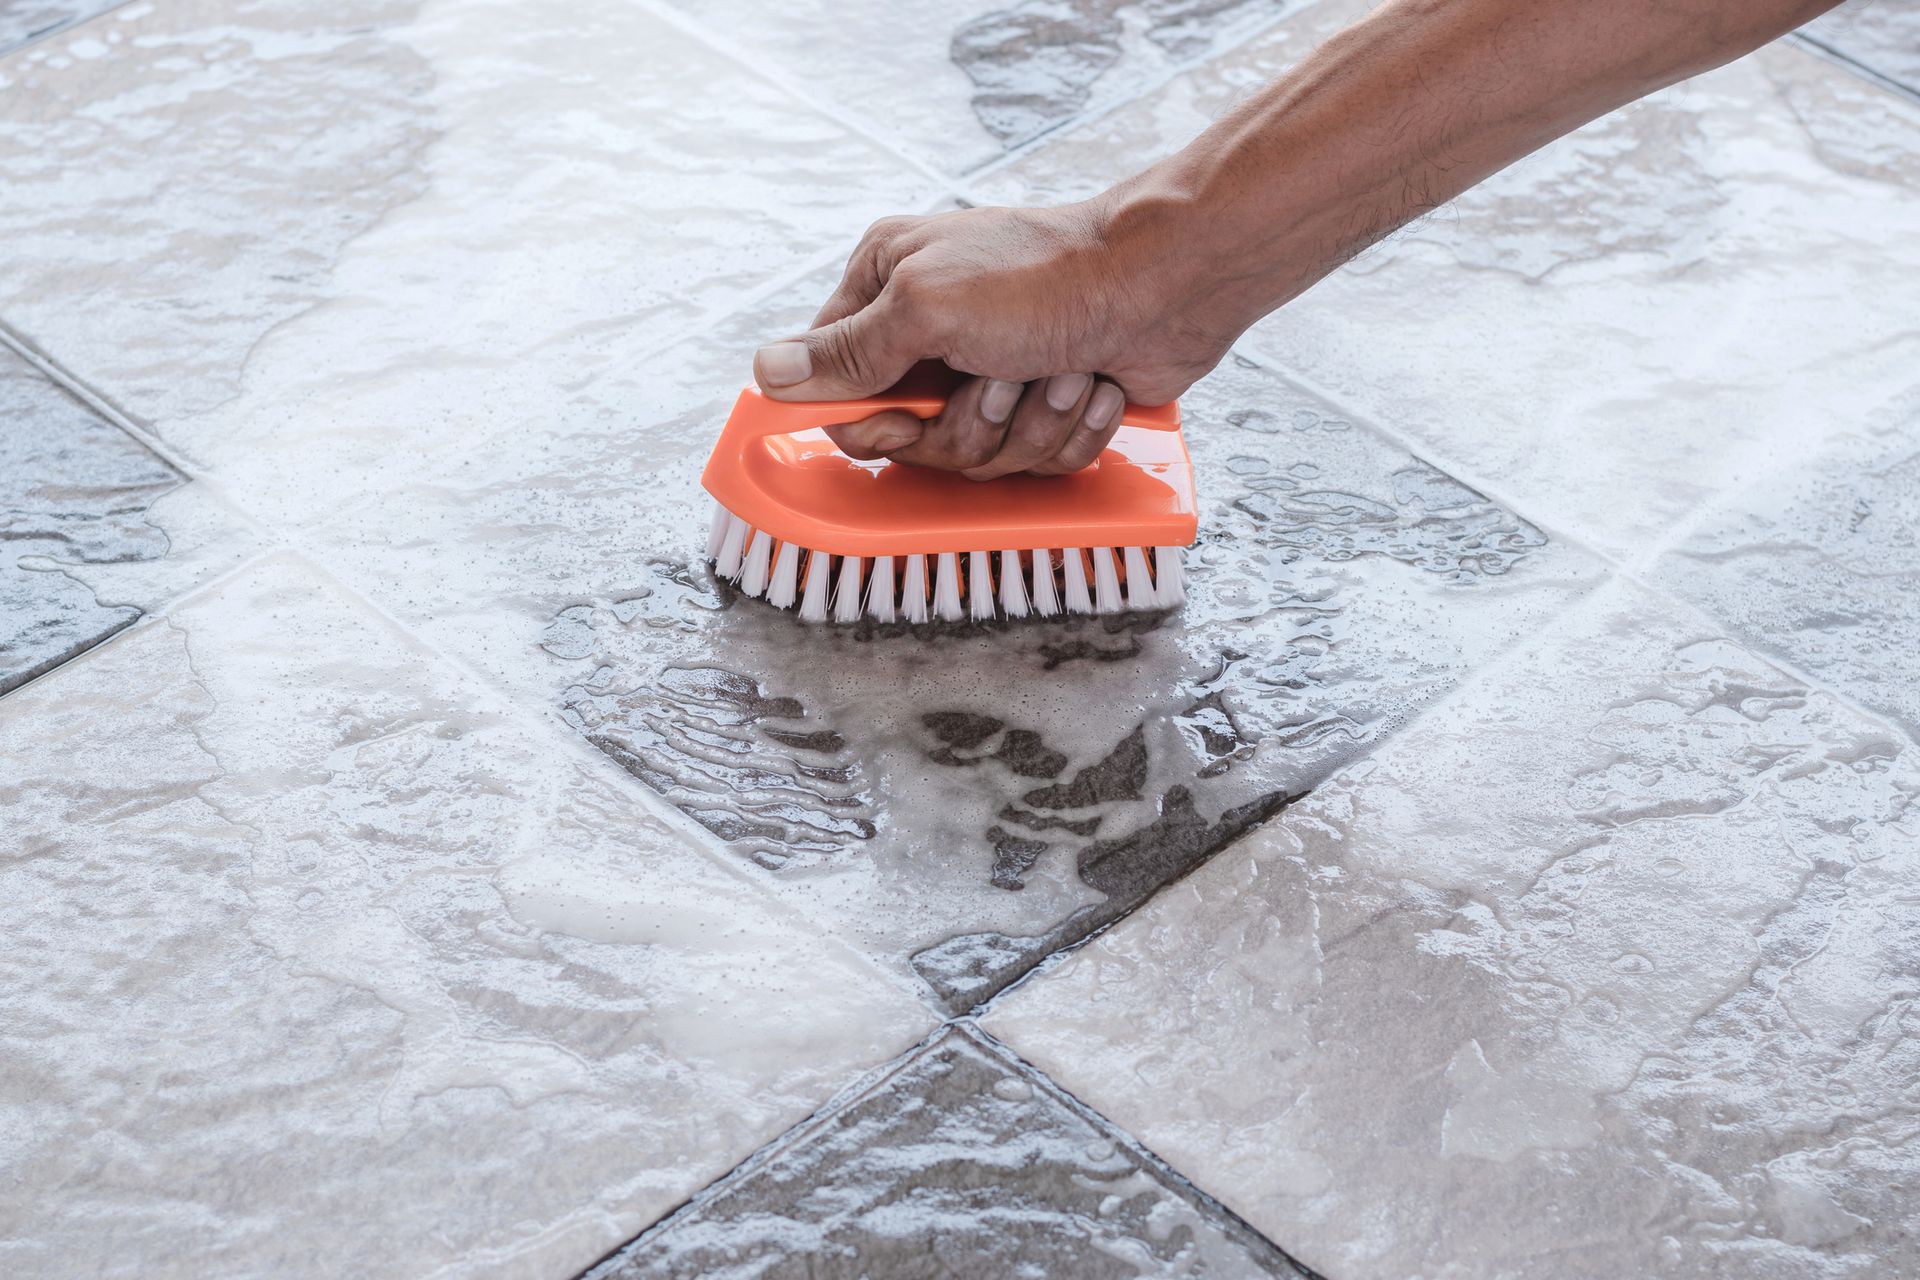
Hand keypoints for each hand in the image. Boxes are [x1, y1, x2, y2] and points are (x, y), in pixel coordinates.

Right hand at [752, 200, 1237, 478]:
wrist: (1164, 288)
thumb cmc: (1047, 280)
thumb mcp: (925, 309)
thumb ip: (846, 352)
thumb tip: (767, 373)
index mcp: (889, 287)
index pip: (836, 383)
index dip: (868, 420)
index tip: (892, 421)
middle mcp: (934, 329)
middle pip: (910, 438)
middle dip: (966, 427)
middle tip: (999, 383)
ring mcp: (991, 371)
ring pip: (976, 459)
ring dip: (1027, 426)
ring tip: (1058, 373)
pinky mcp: (1045, 406)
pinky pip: (1034, 464)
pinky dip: (1068, 431)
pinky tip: (1090, 387)